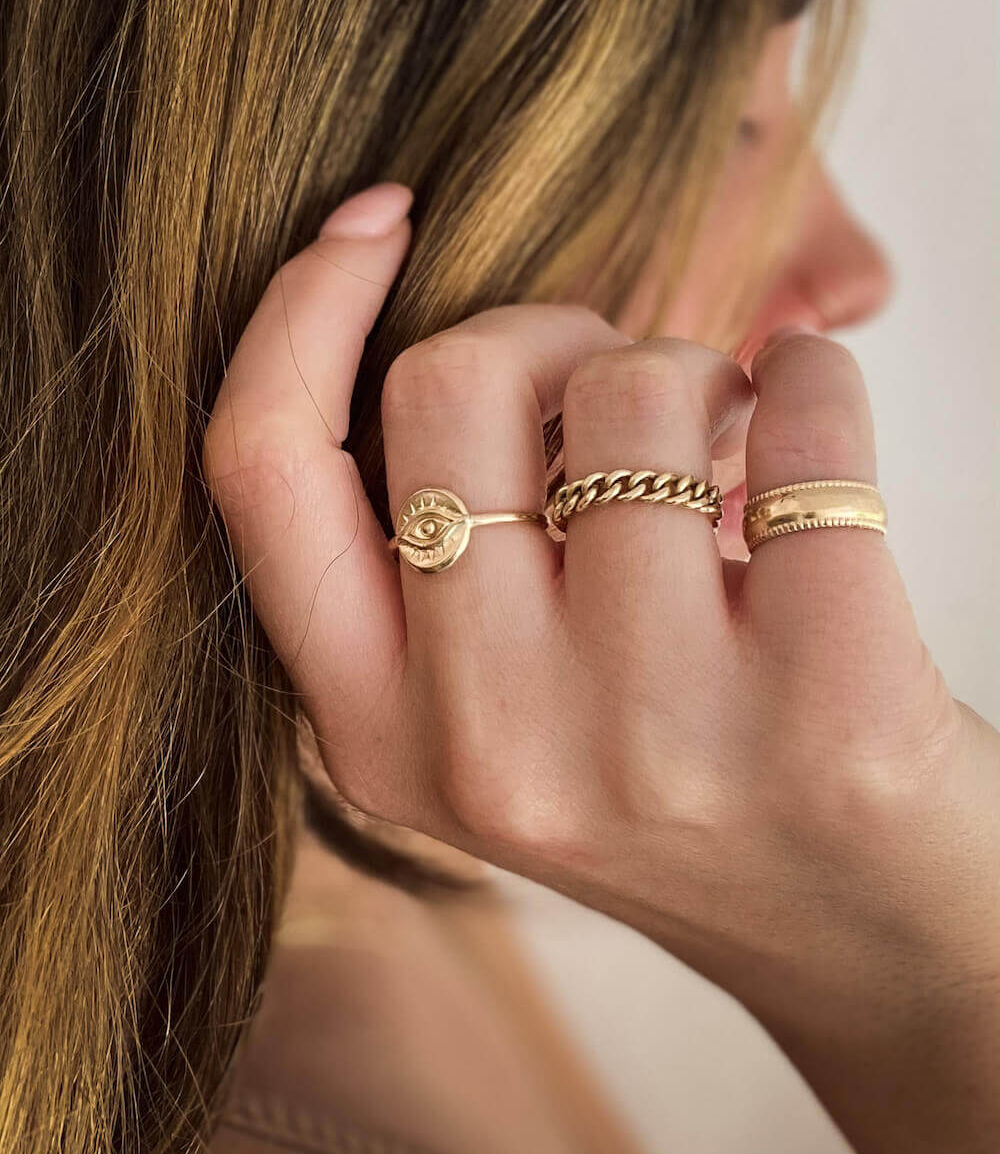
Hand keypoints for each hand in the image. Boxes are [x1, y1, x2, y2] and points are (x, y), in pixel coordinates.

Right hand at [204, 185, 999, 1153]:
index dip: (300, 307)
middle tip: (618, 379)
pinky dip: (812, 375)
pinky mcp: (828, 702)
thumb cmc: (673, 781)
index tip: (380, 222)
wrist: (857, 930)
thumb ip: (435, 560)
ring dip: (692, 369)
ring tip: (728, 448)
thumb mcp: (495, 711)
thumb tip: (469, 326)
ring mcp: (655, 736)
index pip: (263, 471)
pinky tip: (810, 429)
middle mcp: (493, 750)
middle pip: (444, 386)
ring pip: (627, 387)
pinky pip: (801, 410)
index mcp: (381, 741)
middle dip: (545, 333)